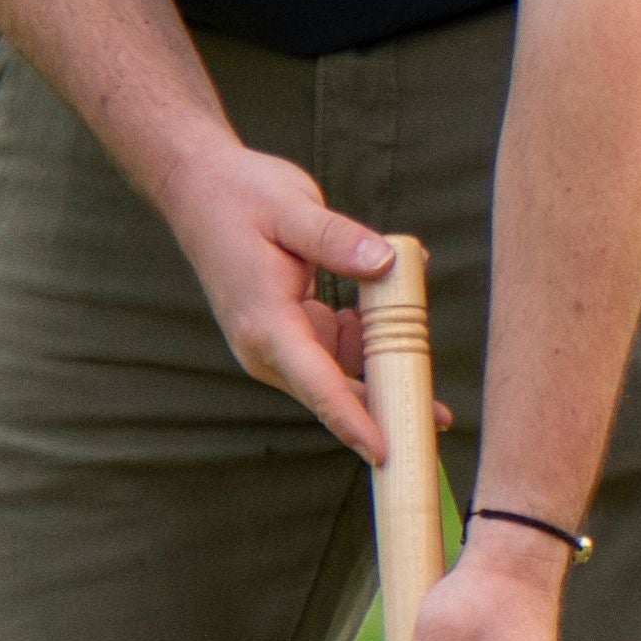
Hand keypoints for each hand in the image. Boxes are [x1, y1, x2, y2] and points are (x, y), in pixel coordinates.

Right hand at [145, 134, 398, 462]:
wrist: (198, 189)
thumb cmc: (239, 196)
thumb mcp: (292, 208)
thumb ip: (339, 240)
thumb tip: (390, 263)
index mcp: (266, 324)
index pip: (318, 386)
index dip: (355, 422)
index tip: (386, 451)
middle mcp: (267, 346)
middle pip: (335, 392)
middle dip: (386, 407)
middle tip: (441, 417)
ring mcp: (277, 343)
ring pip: (340, 372)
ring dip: (383, 367)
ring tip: (426, 365)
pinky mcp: (288, 332)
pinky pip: (337, 349)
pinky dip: (368, 336)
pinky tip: (392, 309)